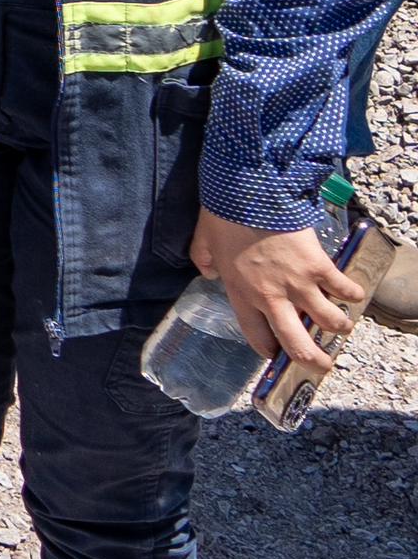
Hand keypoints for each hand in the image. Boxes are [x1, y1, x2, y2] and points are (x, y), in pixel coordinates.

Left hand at [194, 210, 360, 372]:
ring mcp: (298, 284)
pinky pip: (344, 289)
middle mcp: (271, 297)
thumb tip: (206, 274)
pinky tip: (354, 294)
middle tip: (323, 365)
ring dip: (339, 327)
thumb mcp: (203, 242)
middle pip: (298, 345)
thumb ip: (203, 262)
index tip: (278, 355)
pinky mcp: (319, 266)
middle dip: (314, 361)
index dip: (270, 351)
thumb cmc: (224, 216)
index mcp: (241, 294)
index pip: (257, 336)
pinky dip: (353, 293)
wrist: (249, 193)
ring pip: (329, 322)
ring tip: (341, 325)